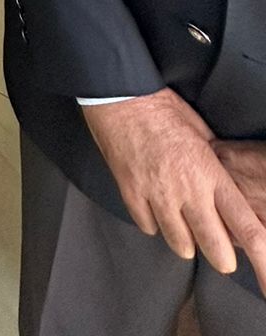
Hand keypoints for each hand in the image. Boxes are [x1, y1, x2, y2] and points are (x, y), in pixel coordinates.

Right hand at [84, 90, 265, 292]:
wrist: (119, 95)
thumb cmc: (163, 108)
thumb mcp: (202, 132)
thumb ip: (214, 167)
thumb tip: (225, 188)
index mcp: (210, 173)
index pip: (244, 226)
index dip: (261, 257)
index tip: (265, 274)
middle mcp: (187, 190)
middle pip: (215, 249)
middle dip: (221, 256)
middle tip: (219, 249)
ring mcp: (157, 195)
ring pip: (180, 245)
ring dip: (185, 240)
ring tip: (183, 222)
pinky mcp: (131, 194)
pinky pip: (148, 228)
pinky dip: (154, 223)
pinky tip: (156, 208)